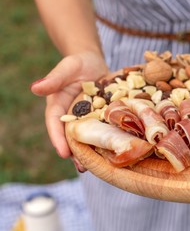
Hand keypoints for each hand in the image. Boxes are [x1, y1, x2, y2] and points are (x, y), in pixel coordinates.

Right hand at [31, 51, 108, 170]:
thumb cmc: (78, 63)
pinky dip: (105, 142)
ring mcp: (86, 119)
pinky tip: (114, 152)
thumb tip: (35, 88)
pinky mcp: (100, 118)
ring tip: (98, 168)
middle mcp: (70, 116)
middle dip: (75, 153)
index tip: (63, 153)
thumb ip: (54, 79)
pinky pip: (101, 131)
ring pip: (86, 138)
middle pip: (70, 137)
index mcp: (57, 105)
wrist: (94, 63)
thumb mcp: (67, 68)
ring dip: (91, 152)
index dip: (58, 139)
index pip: (55, 124)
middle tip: (82, 168)